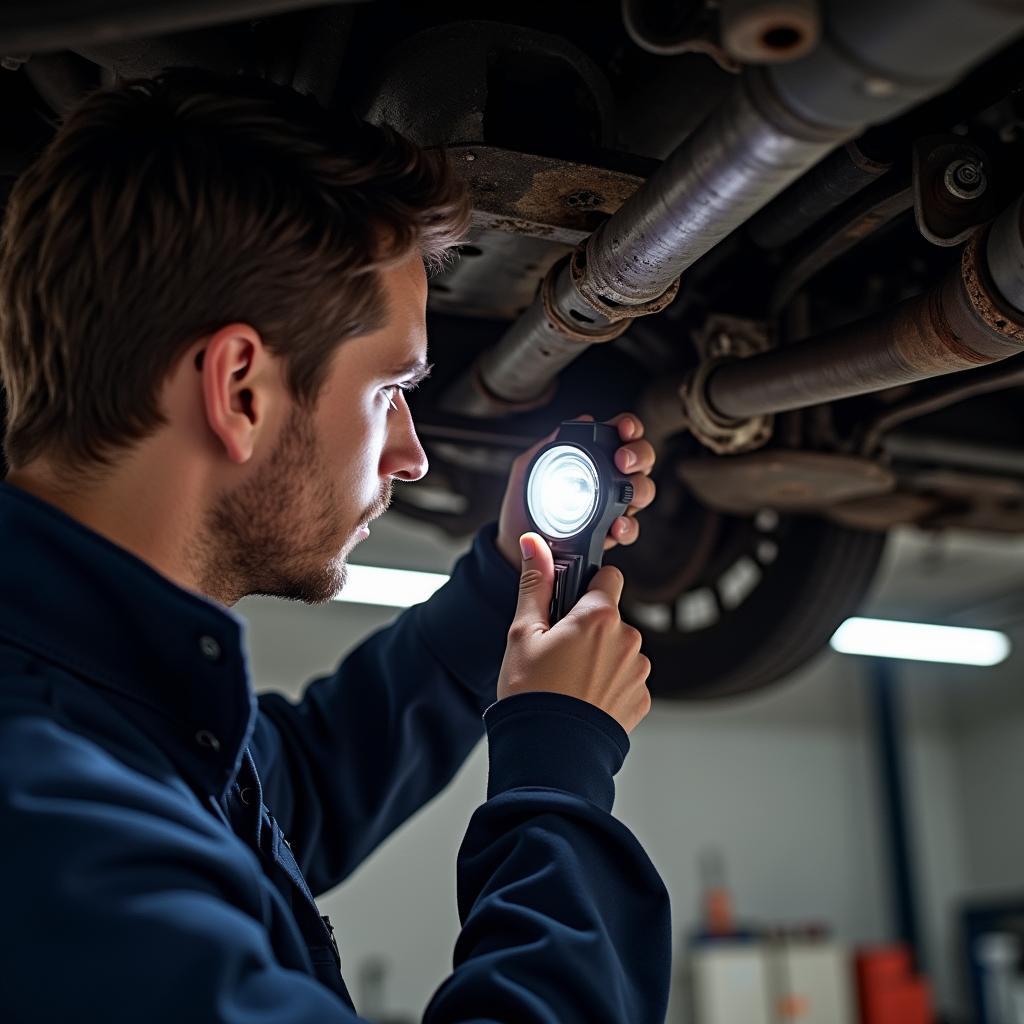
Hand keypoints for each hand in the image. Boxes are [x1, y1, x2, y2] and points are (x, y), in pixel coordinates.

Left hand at [494, 412, 656, 568]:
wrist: (514, 547)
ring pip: (643, 492)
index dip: (629, 428)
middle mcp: (608, 480)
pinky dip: (628, 527)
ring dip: (639, 489)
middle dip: (640, 455)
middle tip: (623, 461)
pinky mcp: (608, 534)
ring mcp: (612, 507)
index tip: (624, 430)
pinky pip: (629, 529)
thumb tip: (581, 421)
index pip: (620, 435)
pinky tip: (616, 525)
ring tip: (626, 493)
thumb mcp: (528, 468)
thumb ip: (550, 444)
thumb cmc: (521, 506)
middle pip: (642, 460)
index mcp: (591, 458)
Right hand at [497, 531, 651, 733]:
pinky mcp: (641, 699)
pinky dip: (608, 684)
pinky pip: (626, 679)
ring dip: (600, 656)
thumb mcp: (523, 632)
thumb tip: (534, 543)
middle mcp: (628, 640)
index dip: (586, 588)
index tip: (568, 605)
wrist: (549, 754)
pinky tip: (583, 698)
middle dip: (589, 627)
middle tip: (558, 651)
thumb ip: (536, 583)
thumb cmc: (532, 694)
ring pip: (619, 648)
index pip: (608, 578)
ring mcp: (638, 671)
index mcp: (600, 617)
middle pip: (610, 617)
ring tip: (569, 680)